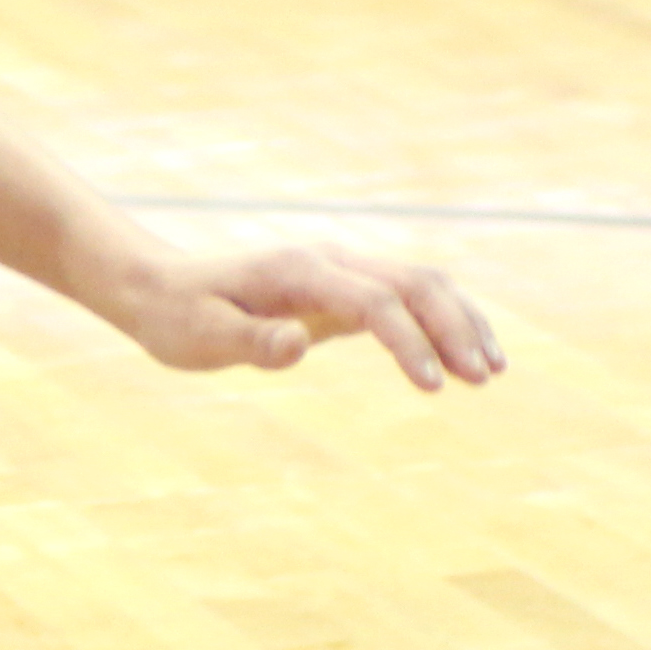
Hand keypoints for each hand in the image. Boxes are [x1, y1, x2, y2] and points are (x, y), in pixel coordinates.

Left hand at [105, 242, 503, 391]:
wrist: (161, 290)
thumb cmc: (177, 317)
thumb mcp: (201, 337)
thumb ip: (251, 342)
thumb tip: (298, 344)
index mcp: (299, 270)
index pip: (374, 300)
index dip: (408, 341)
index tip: (431, 387)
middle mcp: (329, 262)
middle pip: (413, 282)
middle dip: (454, 327)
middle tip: (482, 379)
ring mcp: (340, 273)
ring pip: (420, 285)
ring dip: (459, 323)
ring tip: (489, 373)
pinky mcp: (343, 291)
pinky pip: (406, 300)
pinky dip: (440, 324)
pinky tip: (461, 360)